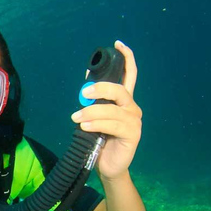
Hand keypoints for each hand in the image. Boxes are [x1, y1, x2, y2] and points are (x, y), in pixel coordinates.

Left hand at [70, 40, 141, 179]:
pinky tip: (84, 126)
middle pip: (120, 90)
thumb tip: (86, 80)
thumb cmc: (99, 139)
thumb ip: (94, 100)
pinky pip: (112, 125)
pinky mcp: (132, 134)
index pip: (130, 75)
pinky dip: (96, 124)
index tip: (118, 44)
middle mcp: (132, 107)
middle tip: (83, 92)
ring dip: (91, 112)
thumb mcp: (95, 116)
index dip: (127, 58)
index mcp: (124, 100)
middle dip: (101, 88)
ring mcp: (134, 121)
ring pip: (112, 110)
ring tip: (76, 117)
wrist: (107, 166)